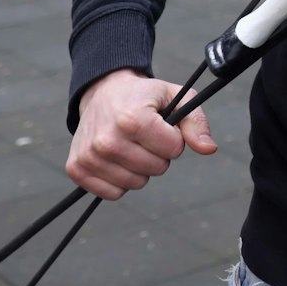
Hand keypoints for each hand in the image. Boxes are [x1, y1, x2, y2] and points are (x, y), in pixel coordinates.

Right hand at [66, 69, 214, 200]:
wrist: (103, 92)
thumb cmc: (143, 96)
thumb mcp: (175, 97)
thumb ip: (196, 122)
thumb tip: (209, 149)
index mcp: (132, 119)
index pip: (173, 149)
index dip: (174, 138)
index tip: (163, 125)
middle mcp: (107, 140)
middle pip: (157, 169)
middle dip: (159, 154)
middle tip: (146, 135)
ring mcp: (89, 156)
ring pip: (136, 183)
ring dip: (140, 168)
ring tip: (132, 145)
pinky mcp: (77, 169)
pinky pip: (113, 193)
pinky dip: (120, 181)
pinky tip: (117, 159)